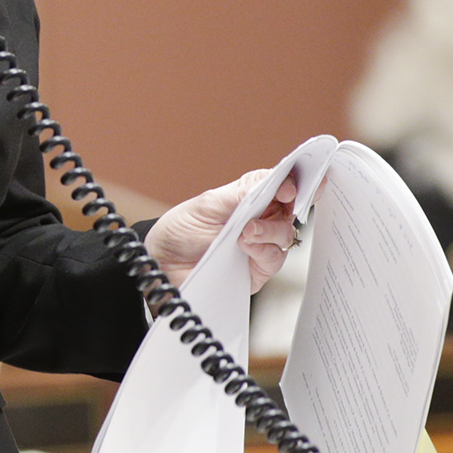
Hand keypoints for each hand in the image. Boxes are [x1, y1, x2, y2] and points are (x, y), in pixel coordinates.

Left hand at [144, 169, 298, 293]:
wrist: (162, 265)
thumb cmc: (181, 231)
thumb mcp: (207, 205)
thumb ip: (241, 194)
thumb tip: (272, 181)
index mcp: (246, 199)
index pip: (277, 186)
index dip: (290, 182)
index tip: (289, 186)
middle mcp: (257, 221)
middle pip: (288, 210)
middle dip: (287, 205)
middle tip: (274, 203)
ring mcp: (258, 246)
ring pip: (285, 235)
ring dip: (271, 231)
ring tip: (247, 232)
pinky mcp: (256, 270)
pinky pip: (273, 260)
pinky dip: (263, 251)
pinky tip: (247, 246)